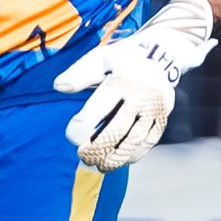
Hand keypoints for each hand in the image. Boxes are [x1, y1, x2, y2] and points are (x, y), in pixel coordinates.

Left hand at [53, 0, 215, 171]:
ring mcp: (155, 109)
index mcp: (123, 79)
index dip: (84, 124)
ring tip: (99, 166)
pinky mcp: (162, 118)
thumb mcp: (100, 58)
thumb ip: (79, 73)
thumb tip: (58, 86)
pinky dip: (134, 155)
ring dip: (116, 157)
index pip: (101, 107)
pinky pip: (149, 142)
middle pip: (119, 128)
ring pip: (135, 140)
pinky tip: (119, 161)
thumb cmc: (121, 59)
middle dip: (98, 147)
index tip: (71, 135)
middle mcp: (141, 95)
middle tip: (82, 156)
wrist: (161, 55)